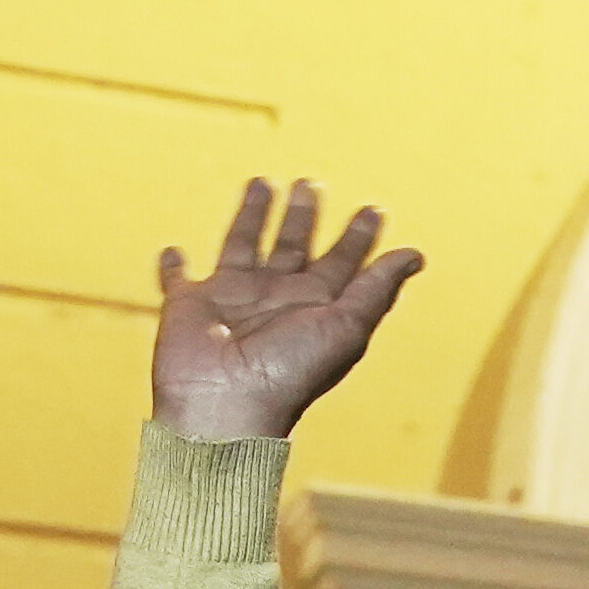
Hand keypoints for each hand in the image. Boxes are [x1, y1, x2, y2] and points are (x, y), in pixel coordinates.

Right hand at [150, 178, 422, 446]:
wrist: (225, 406)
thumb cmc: (288, 373)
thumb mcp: (345, 326)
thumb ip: (376, 288)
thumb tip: (415, 254)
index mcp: (313, 307)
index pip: (341, 263)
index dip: (358, 238)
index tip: (373, 210)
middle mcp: (274, 300)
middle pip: (292, 248)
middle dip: (303, 217)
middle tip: (312, 184)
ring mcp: (229, 301)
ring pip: (241, 247)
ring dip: (251, 217)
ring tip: (262, 182)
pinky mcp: (188, 305)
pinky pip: (178, 280)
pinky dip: (173, 267)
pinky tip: (174, 251)